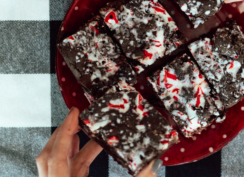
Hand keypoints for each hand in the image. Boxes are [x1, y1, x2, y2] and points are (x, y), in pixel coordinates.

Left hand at [36, 107, 160, 176]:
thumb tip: (154, 163)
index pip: (57, 157)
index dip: (65, 132)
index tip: (75, 113)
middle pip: (50, 156)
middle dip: (65, 132)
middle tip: (79, 116)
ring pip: (59, 162)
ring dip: (75, 144)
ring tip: (91, 129)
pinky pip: (71, 170)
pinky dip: (81, 155)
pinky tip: (95, 147)